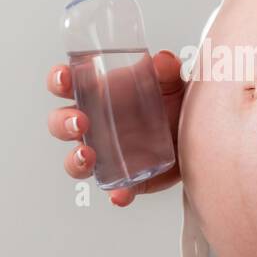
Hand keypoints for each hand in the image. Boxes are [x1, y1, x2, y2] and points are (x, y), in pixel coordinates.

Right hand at [45, 50, 185, 206]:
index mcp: (98, 94)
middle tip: (81, 121)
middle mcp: (95, 124)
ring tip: (88, 155)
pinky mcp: (125, 178)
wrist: (198, 135)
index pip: (67, 84)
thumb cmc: (173, 103)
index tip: (65, 78)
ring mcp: (106, 153)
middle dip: (64, 123)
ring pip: (76, 161)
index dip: (59, 80)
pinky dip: (116, 194)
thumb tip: (162, 62)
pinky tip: (120, 194)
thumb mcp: (171, 80)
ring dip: (75, 160)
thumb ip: (167, 69)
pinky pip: (114, 189)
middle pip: (61, 124)